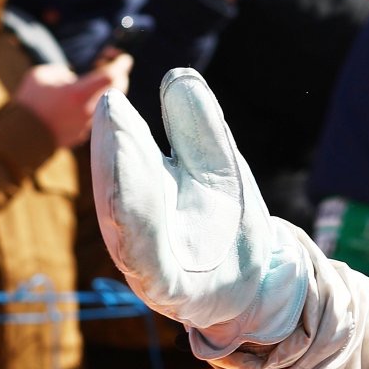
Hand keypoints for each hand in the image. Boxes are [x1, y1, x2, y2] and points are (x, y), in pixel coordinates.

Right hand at [13, 55, 129, 148]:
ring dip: (108, 92)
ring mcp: (89, 124)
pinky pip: (97, 116)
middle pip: (118, 90)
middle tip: (111, 68)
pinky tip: (83, 102)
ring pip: (109, 104)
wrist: (21, 136)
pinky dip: (96, 106)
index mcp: (80, 93)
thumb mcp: (40, 76)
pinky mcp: (84, 134)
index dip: (120, 64)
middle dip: (119, 77)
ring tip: (96, 84)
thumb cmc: (29, 103)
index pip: (112, 75)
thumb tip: (72, 78)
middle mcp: (89, 109)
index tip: (125, 58)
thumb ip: (61, 72)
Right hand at [91, 69, 305, 345]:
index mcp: (143, 197)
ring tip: (123, 140)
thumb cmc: (227, 224)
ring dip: (122, 184)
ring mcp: (150, 266)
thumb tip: (178, 76)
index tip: (112, 98)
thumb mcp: (217, 169)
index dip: (119, 132)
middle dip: (114, 151)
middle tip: (109, 107)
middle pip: (119, 190)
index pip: (128, 162)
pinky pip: (150, 264)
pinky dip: (139, 233)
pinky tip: (134, 203)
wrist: (259, 284)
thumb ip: (198, 130)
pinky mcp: (172, 293)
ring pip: (128, 226)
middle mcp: (137, 231)